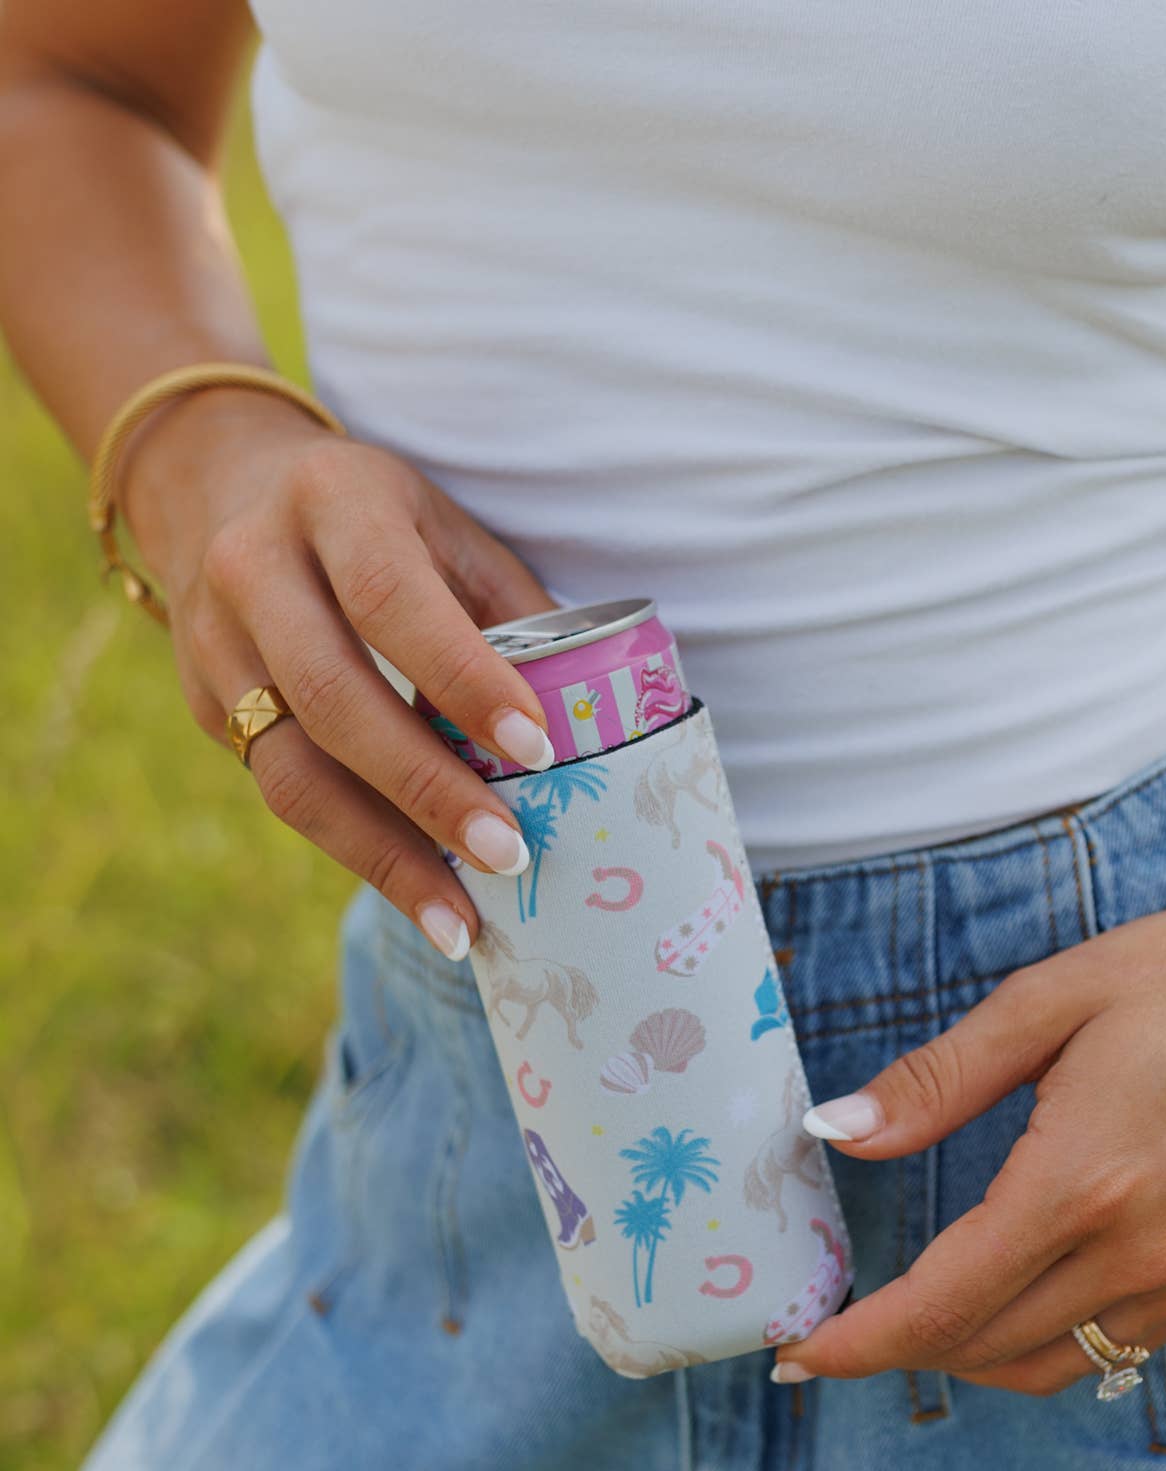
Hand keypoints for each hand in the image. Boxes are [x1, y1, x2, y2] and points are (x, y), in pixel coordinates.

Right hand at [122, 385, 559, 961]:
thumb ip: (508, 612)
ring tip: (458, 922)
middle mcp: (254, 567)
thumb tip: (595, 724)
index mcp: (332, 499)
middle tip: (509, 855)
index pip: (390, 596)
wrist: (219, 488)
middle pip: (333, 698)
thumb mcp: (444, 528)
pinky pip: (283, 793)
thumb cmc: (372, 520)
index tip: (538, 750)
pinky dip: (358, 850)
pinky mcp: (206, 708)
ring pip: (291, 772)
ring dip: (383, 856)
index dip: (462, 677)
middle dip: (427, 789)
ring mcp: (214, 643)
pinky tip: (418, 892)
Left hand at [776, 874, 1165, 1392]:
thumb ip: (936, 1080)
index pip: (942, 1304)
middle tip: (833, 1330)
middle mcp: (1138, 1252)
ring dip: (960, 1359)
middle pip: (980, 1347)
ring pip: (1043, 1368)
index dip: (859, 1342)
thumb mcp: (1050, 1000)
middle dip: (893, 1350)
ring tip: (905, 1326)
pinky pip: (1106, 1353)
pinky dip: (1036, 1348)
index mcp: (1083, 1182)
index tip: (798, 1352)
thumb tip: (837, 1129)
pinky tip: (1000, 1306)